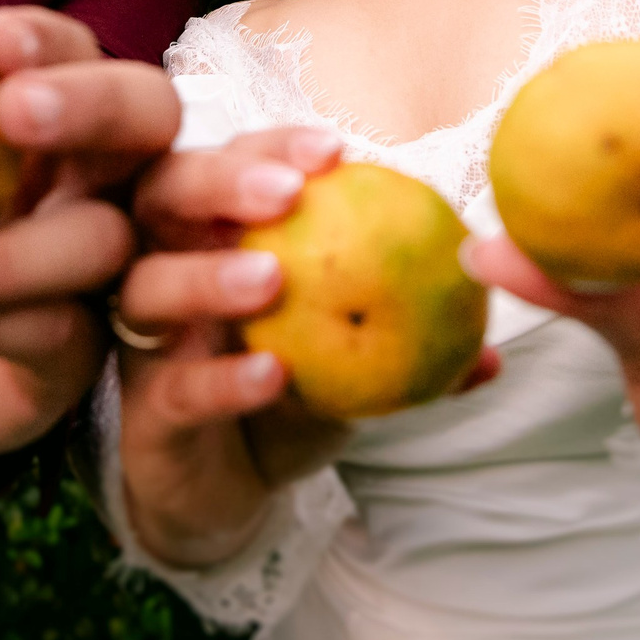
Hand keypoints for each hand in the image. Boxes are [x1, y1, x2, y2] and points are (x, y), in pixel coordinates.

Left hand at [0, 7, 178, 459]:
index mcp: (39, 125)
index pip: (72, 54)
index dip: (46, 41)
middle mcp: (92, 181)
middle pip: (147, 115)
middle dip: (92, 102)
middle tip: (15, 111)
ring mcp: (101, 268)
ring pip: (98, 238)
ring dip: (0, 254)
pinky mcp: (82, 354)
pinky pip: (57, 330)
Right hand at [113, 127, 493, 566]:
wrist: (229, 493)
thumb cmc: (288, 392)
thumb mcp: (355, 354)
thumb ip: (414, 329)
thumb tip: (497, 318)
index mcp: (212, 232)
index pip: (229, 162)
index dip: (272, 147)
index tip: (335, 152)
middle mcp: (164, 268)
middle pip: (162, 197)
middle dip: (219, 182)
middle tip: (286, 196)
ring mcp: (146, 342)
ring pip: (147, 288)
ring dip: (209, 276)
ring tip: (273, 279)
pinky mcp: (142, 415)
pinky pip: (173, 388)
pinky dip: (220, 379)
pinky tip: (271, 376)